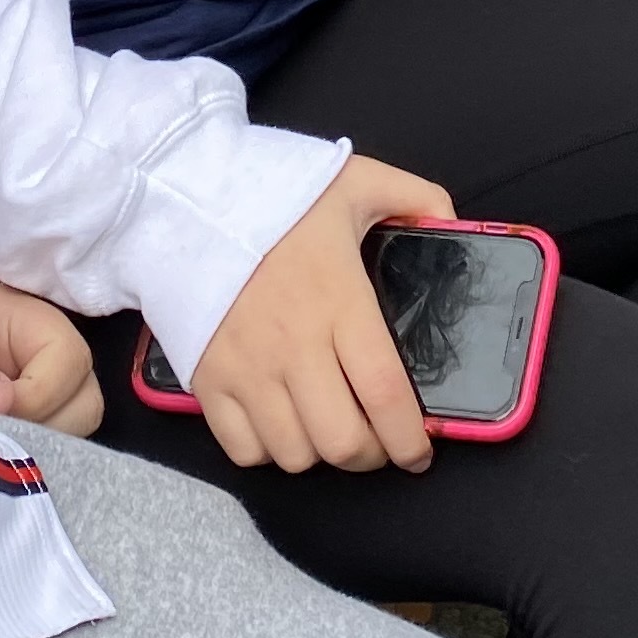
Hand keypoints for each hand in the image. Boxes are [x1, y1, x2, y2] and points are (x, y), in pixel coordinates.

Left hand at [0, 275, 103, 436]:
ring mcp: (23, 393)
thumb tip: (2, 400)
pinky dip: (20, 465)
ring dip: (34, 449)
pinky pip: (41, 451)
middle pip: (82, 398)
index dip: (42, 393)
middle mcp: (29, 354)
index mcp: (11, 315)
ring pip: (69, 430)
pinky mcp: (8, 428)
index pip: (68, 356)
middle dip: (48, 428)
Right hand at [187, 154, 453, 473]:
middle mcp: (294, 346)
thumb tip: (452, 224)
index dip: (410, 439)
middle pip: (341, 441)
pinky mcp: (207, 380)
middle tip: (377, 441)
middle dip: (371, 455)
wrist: (185, 200)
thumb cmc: (275, 197)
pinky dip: (267, 450)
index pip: (384, 394)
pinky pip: (243, 449)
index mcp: (340, 302)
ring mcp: (246, 369)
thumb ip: (415, 197)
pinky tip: (280, 424)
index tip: (422, 453)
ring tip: (328, 429)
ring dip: (320, 453)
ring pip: (294, 454)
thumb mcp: (356, 182)